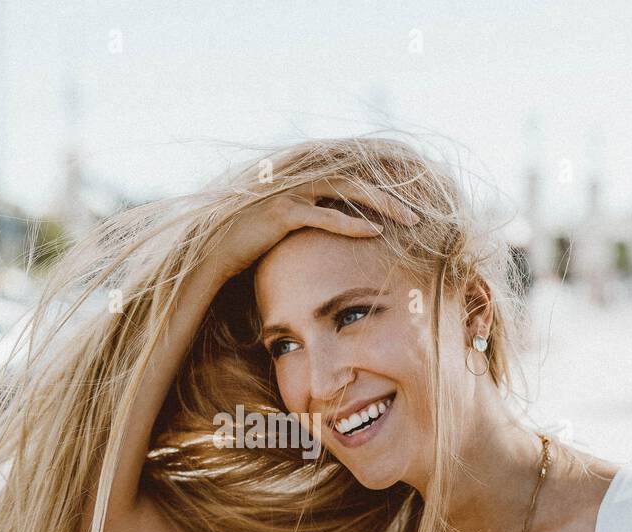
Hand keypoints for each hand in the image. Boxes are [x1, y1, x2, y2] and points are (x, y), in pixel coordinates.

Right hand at [205, 177, 419, 285]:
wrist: (214, 253)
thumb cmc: (249, 246)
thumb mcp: (283, 231)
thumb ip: (308, 222)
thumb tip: (332, 233)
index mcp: (301, 183)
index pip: (349, 179)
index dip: (378, 191)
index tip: (404, 206)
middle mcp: (297, 181)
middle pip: (354, 180)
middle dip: (389, 196)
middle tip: (417, 214)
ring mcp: (290, 194)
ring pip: (346, 191)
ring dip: (381, 204)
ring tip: (408, 220)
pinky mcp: (282, 214)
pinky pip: (324, 216)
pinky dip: (351, 223)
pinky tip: (374, 232)